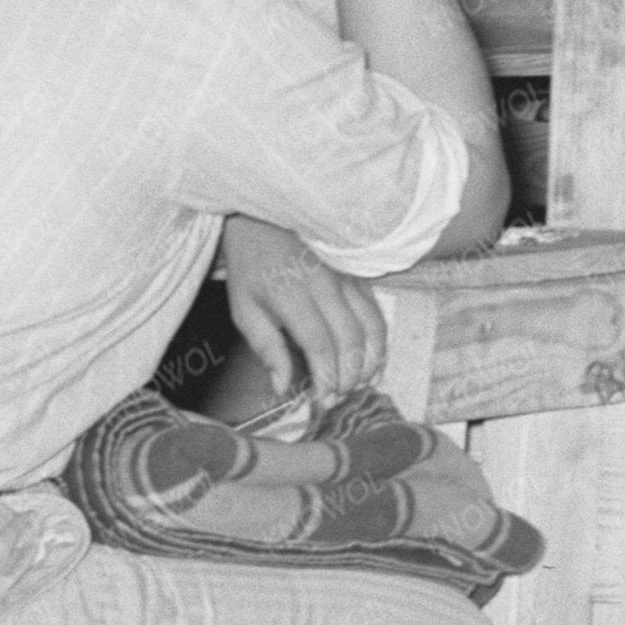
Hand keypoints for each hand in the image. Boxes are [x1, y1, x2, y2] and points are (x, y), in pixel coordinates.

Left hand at [213, 216, 387, 412]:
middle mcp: (325, 285)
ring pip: (373, 328)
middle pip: (352, 340)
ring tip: (356, 385)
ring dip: (370, 363)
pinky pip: (378, 315)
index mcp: (291, 294)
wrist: (265, 222)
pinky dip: (379, 344)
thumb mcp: (245, 310)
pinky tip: (369, 363)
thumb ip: (267, 349)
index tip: (321, 402)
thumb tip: (284, 388)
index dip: (326, 378)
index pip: (319, 344)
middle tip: (337, 399)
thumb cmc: (252, 270)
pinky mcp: (359, 278)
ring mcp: (347, 279)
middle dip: (349, 377)